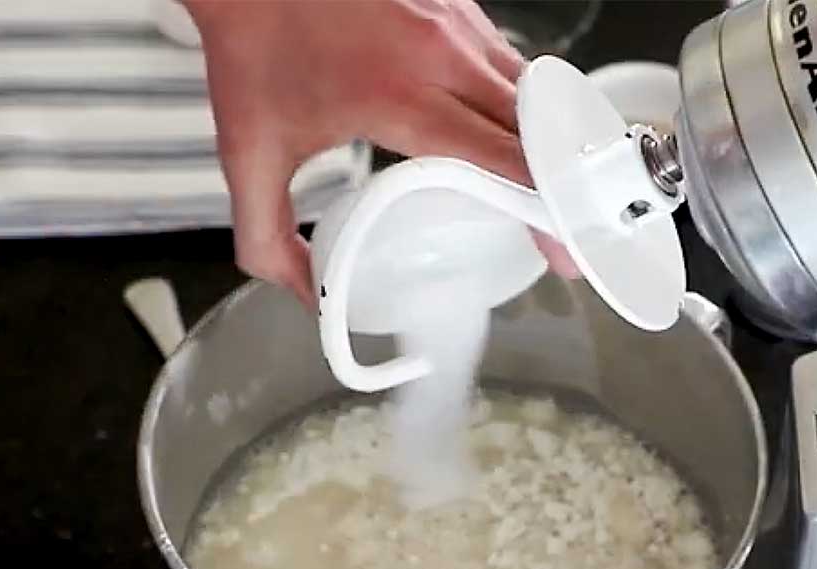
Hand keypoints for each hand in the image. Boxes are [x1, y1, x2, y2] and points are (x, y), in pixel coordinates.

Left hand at [187, 0, 575, 303]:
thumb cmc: (254, 45)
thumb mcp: (248, 155)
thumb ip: (266, 238)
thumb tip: (301, 292)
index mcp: (401, 98)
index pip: (504, 159)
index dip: (544, 209)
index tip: (559, 248)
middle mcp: (440, 53)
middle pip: (536, 131)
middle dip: (562, 191)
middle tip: (568, 237)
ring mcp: (455, 21)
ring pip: (533, 93)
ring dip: (548, 147)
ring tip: (552, 194)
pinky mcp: (457, 4)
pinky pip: (511, 63)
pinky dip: (523, 108)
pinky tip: (516, 141)